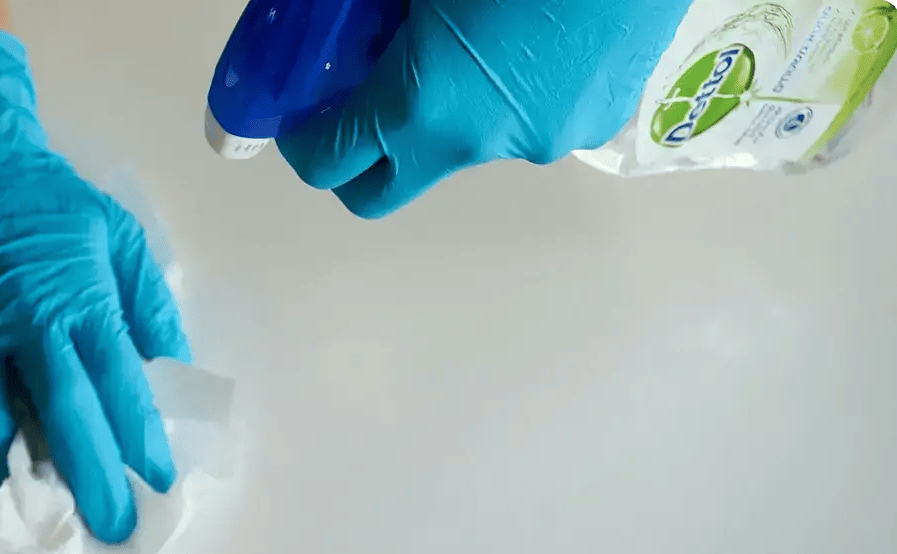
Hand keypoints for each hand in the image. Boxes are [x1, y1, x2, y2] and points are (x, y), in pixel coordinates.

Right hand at [0, 27, 189, 542]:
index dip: (140, 440)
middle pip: (61, 418)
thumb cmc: (50, 198)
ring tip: (31, 524)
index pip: (118, 385)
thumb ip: (148, 304)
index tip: (159, 482)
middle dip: (89, 480)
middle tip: (109, 527)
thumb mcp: (120, 236)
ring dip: (10, 483)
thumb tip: (174, 367)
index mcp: (79, 301)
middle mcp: (24, 326)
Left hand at [277, 0, 694, 217]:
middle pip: (384, 193)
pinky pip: (526, 123)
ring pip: (461, 148)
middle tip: (356, 106)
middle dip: (358, 162)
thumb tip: (340, 18)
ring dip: (444, 113)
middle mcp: (478, 143)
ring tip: (468, 41)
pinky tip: (530, 38)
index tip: (300, 117)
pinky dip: (508, 96)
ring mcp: (541, 141)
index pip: (330, 163)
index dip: (302, 144)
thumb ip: (365, 10)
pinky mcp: (595, 125)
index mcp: (423, 104)